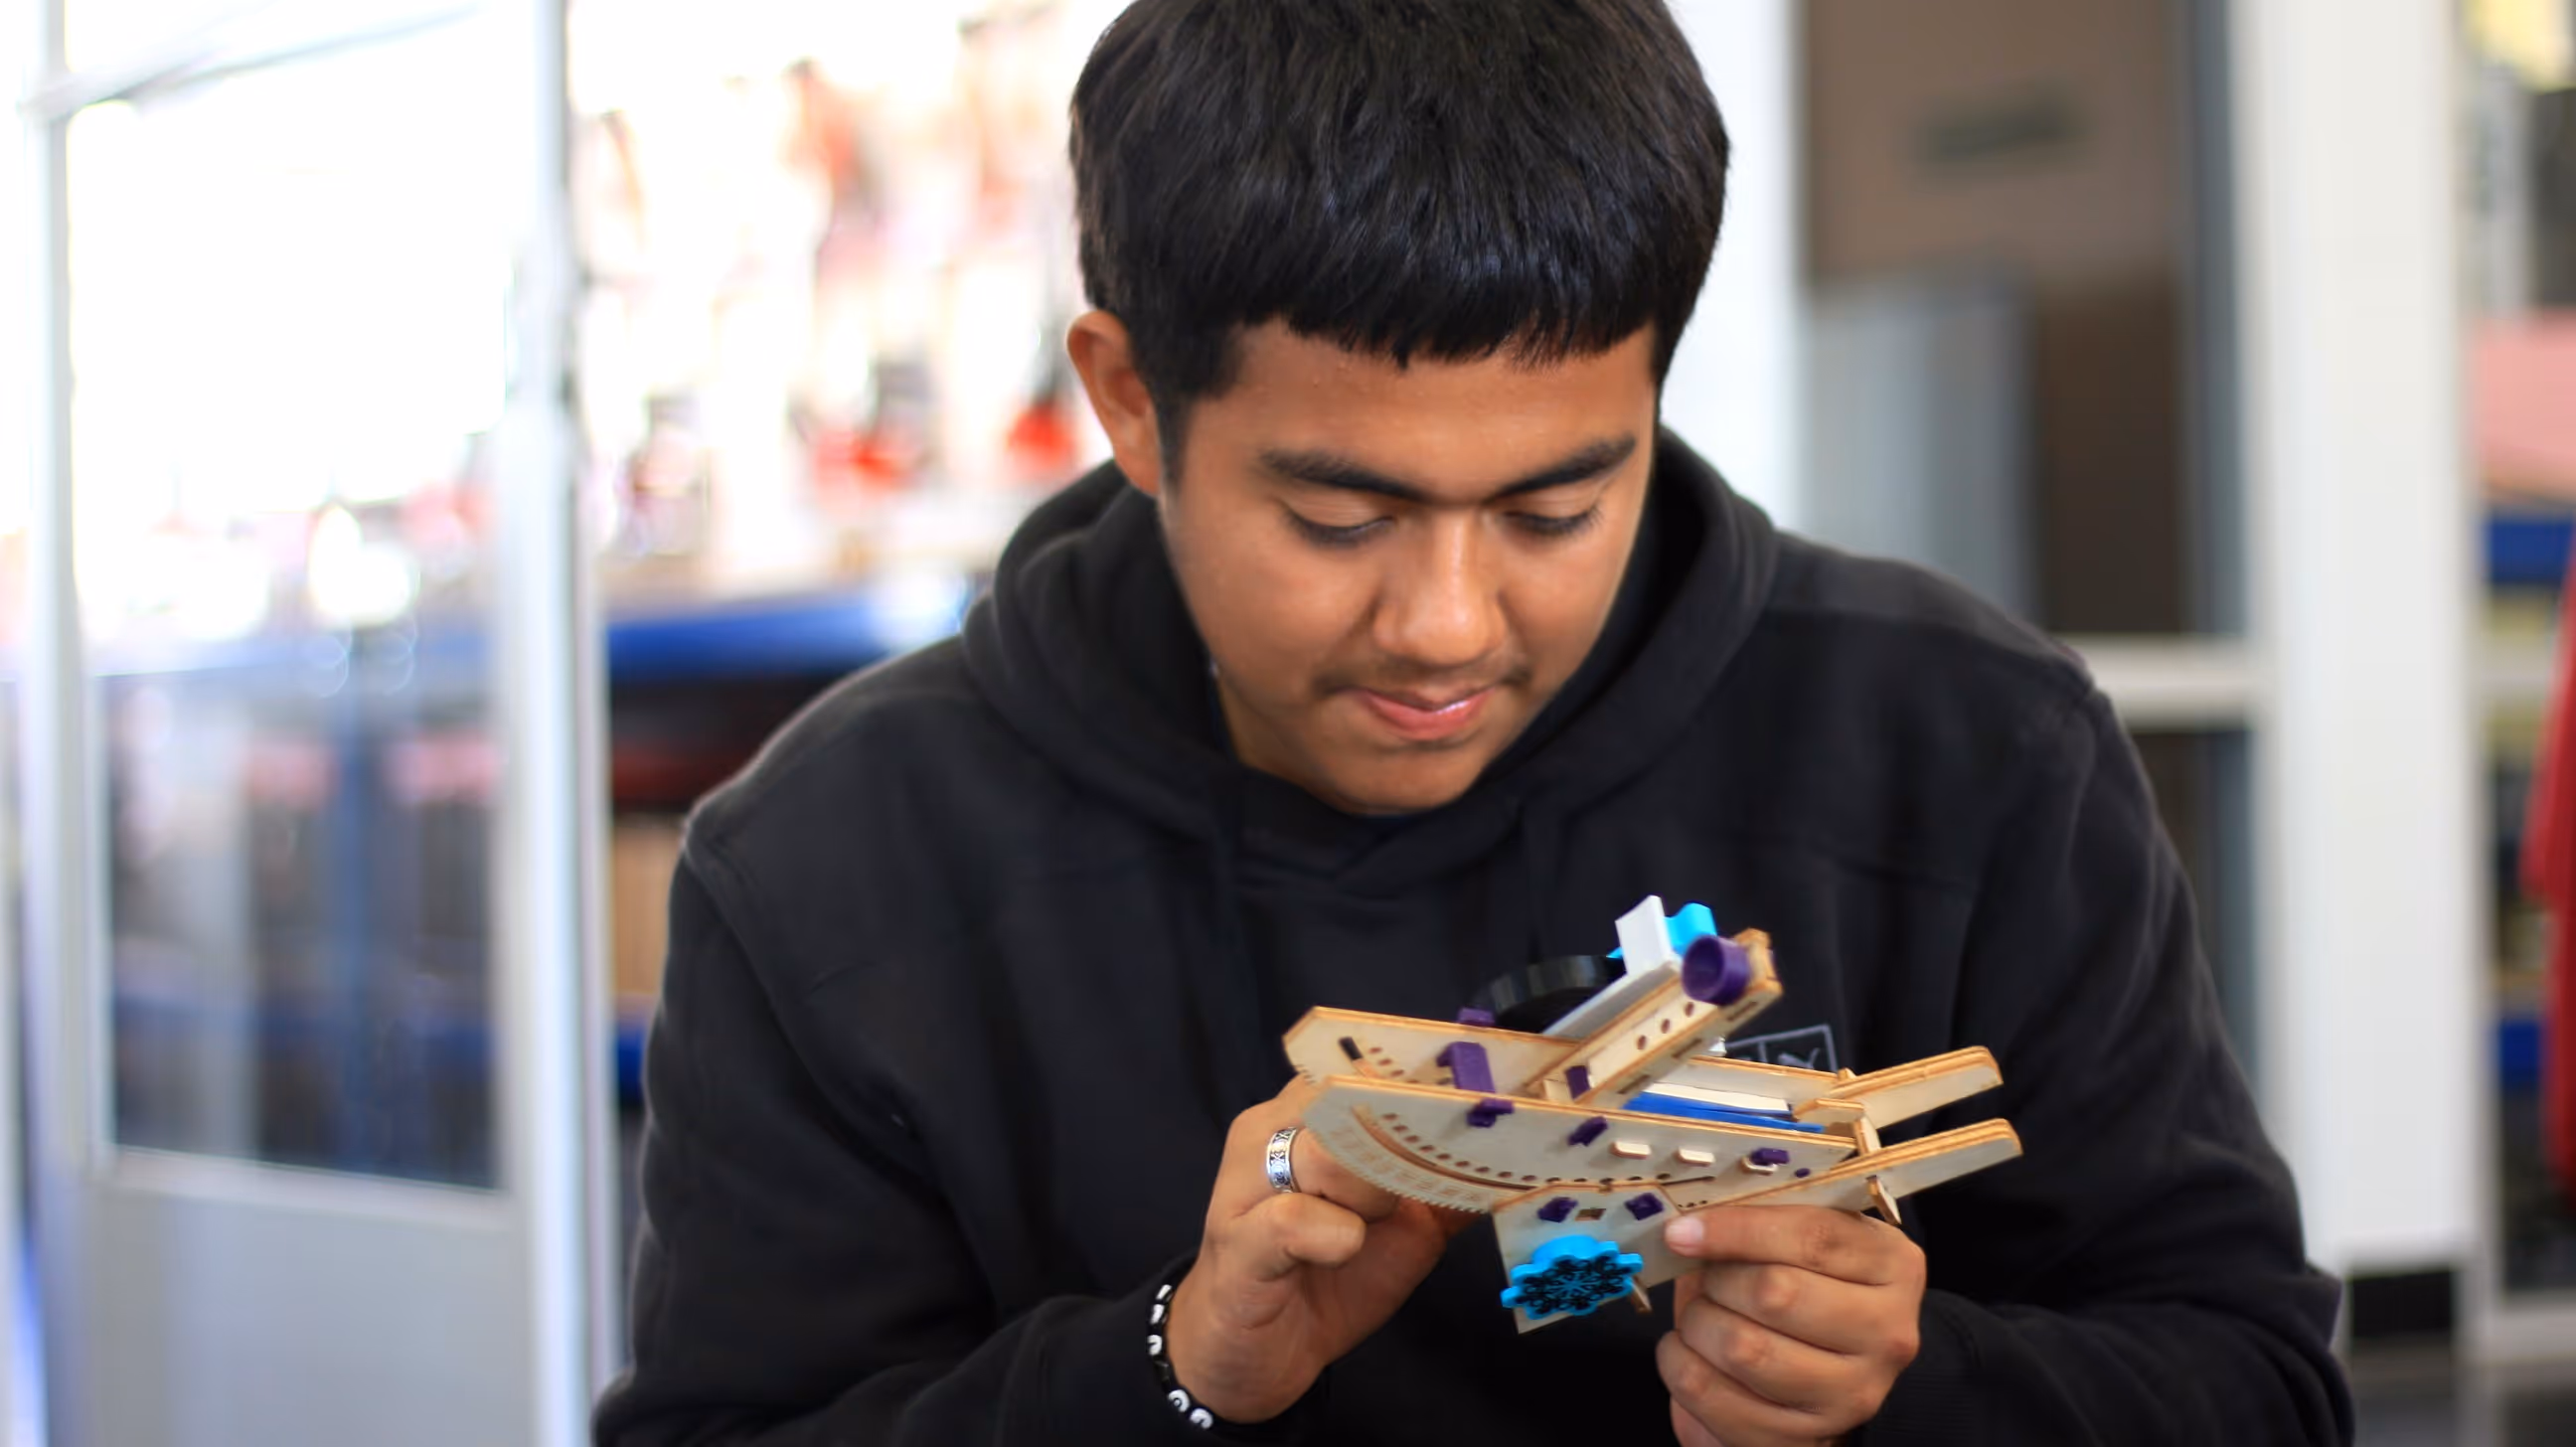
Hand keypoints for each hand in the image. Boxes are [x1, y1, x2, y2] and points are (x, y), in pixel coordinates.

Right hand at [1165, 1079, 1476, 1421]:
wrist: (1256, 1354)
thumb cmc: (1328, 1278)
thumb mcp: (1406, 1230)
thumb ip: (1448, 1185)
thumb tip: (1513, 1156)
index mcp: (1309, 1113)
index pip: (1369, 1065)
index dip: (1423, 1084)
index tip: (1476, 1103)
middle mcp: (1271, 1128)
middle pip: (1351, 1099)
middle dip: (1403, 1145)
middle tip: (1413, 1190)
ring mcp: (1248, 1181)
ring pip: (1328, 1153)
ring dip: (1370, 1196)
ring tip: (1362, 1231)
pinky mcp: (1237, 1240)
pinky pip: (1296, 1218)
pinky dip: (1337, 1238)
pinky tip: (1339, 1253)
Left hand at [1655, 1205, 1925, 1446]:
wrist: (1825, 1367)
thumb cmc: (1806, 1284)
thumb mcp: (1802, 1240)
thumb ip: (1761, 1222)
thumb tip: (1688, 1227)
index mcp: (1893, 1264)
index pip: (1812, 1237)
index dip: (1737, 1230)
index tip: (1682, 1232)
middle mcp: (1888, 1334)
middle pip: (1775, 1294)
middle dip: (1717, 1281)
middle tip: (1704, 1279)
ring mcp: (1852, 1395)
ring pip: (1743, 1349)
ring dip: (1696, 1325)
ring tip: (1699, 1317)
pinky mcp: (1806, 1439)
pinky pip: (1715, 1399)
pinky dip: (1682, 1369)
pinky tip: (1690, 1354)